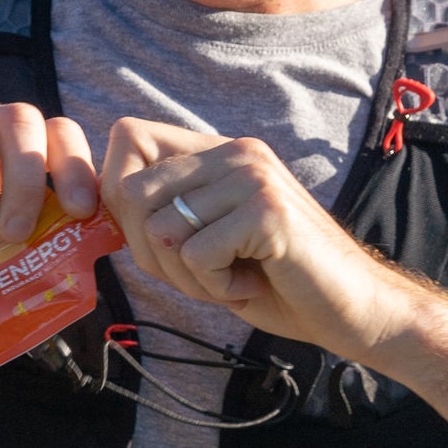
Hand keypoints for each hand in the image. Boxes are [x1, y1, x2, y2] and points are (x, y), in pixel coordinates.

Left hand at [99, 118, 415, 360]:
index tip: (145, 239)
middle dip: (151, 254)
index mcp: (219, 151)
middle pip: (132, 194)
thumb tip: (96, 202)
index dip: (114, 192)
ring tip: (233, 278)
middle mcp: (236, 152)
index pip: (128, 137)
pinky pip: (196, 257)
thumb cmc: (277, 281)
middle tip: (202, 275)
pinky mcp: (266, 212)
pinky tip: (253, 285)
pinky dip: (216, 289)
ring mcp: (253, 177)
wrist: (352, 309)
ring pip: (161, 231)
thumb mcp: (210, 238)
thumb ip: (164, 214)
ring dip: (188, 277)